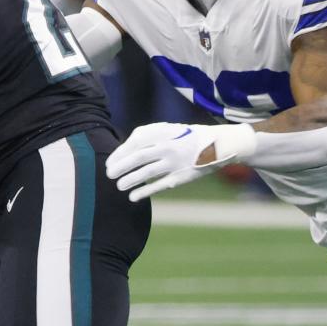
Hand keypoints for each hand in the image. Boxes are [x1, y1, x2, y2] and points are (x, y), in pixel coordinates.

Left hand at [106, 123, 231, 201]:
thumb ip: (148, 135)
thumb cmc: (186, 137)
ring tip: (119, 186)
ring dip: (130, 179)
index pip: (136, 142)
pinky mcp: (181, 177)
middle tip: (109, 174)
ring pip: (148, 172)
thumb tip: (125, 148)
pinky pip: (159, 185)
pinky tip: (133, 197)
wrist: (217, 145)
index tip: (110, 162)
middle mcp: (168, 146)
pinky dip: (145, 191)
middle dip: (121, 166)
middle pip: (139, 157)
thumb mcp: (169, 129)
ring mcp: (175, 162)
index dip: (120, 153)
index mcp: (164, 133)